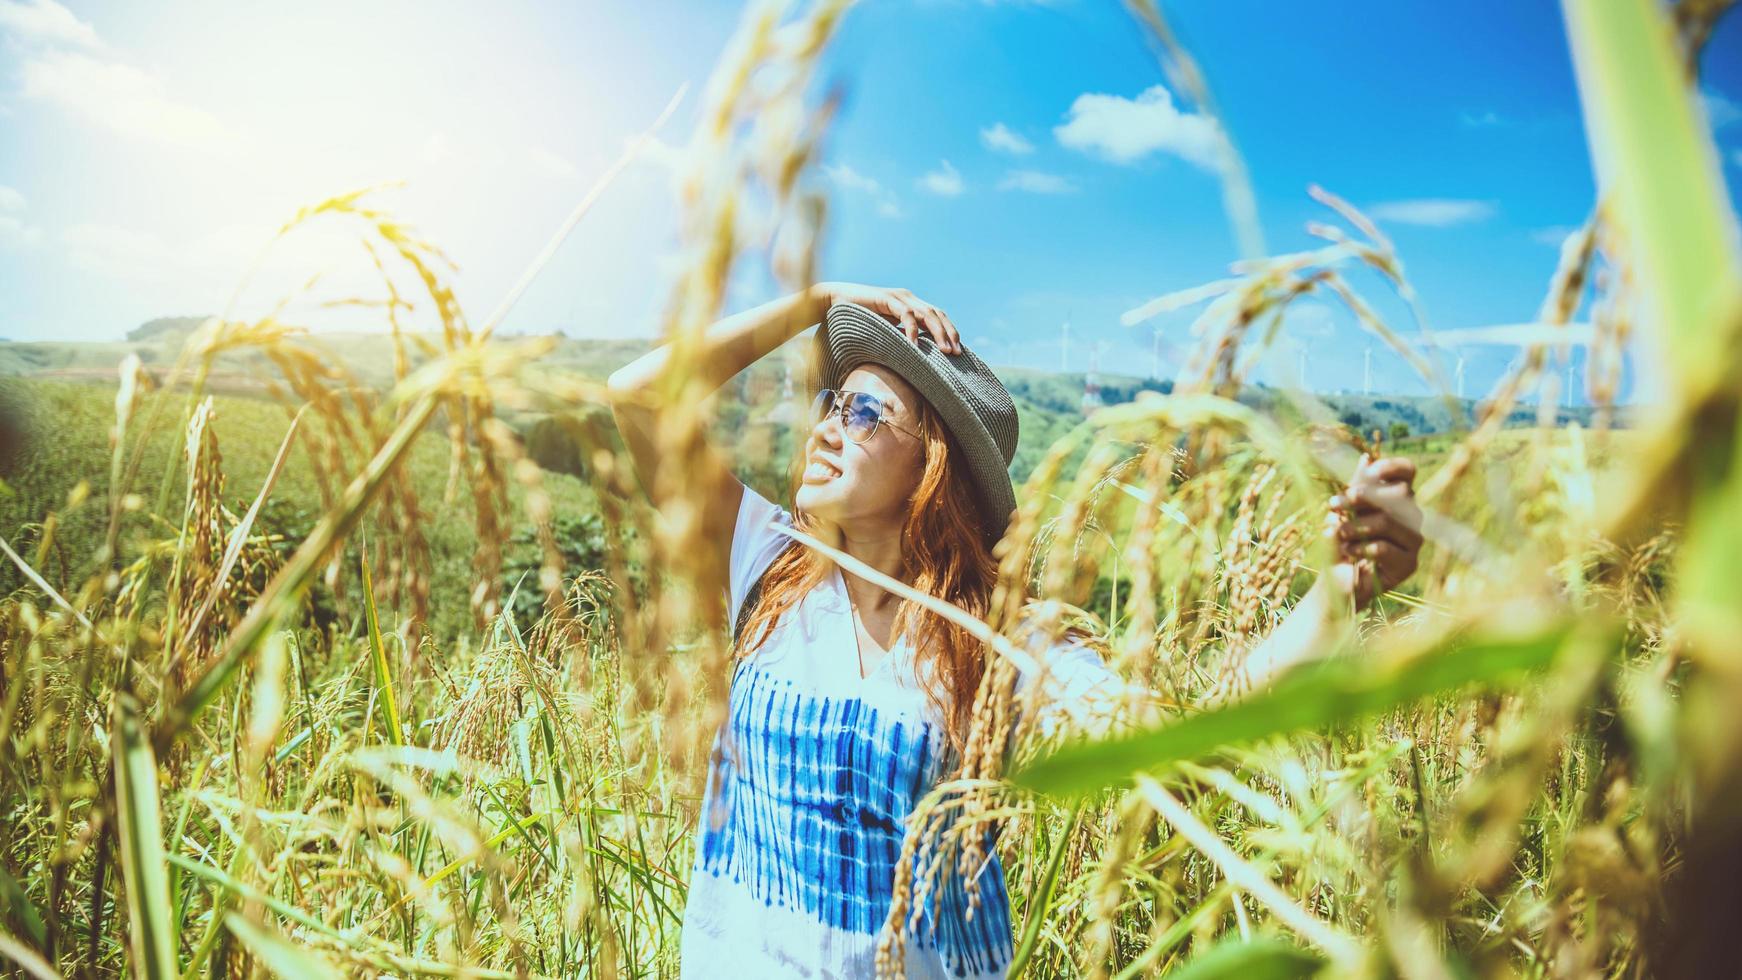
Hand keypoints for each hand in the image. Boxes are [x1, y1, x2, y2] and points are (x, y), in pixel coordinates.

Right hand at [815, 282, 962, 353]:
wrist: (833, 301)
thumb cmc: (857, 318)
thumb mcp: (884, 330)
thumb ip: (899, 337)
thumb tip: (914, 358)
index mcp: (911, 304)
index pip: (937, 316)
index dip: (949, 332)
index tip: (958, 352)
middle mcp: (908, 298)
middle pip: (937, 314)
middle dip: (949, 333)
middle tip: (957, 353)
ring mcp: (898, 296)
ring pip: (926, 314)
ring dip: (937, 332)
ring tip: (944, 350)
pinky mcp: (886, 298)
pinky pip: (905, 314)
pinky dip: (912, 330)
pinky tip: (915, 345)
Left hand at [1323, 454, 1421, 608]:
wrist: (1337, 579)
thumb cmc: (1341, 540)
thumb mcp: (1343, 511)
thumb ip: (1355, 488)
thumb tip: (1365, 458)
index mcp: (1398, 499)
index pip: (1408, 472)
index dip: (1392, 466)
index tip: (1368, 470)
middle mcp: (1412, 517)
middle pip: (1399, 495)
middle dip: (1362, 497)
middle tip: (1334, 504)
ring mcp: (1414, 541)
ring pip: (1388, 522)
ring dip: (1355, 526)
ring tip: (1337, 534)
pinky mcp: (1409, 564)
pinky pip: (1384, 548)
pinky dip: (1359, 547)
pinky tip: (1347, 552)